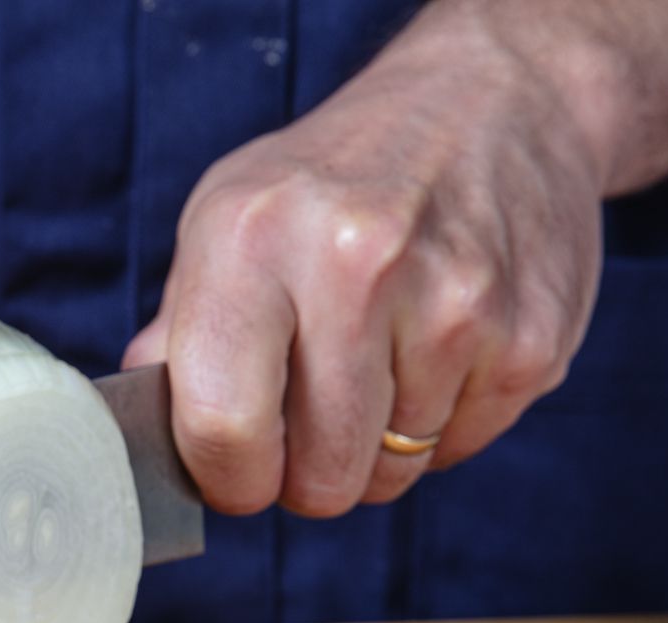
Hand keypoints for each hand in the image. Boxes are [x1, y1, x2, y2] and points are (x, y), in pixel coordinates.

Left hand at [123, 6, 605, 516]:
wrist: (491, 99)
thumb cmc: (331, 180)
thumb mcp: (224, 221)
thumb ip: (178, 334)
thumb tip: (141, 430)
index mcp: (250, 242)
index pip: (223, 428)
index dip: (226, 478)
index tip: (236, 471)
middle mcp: (353, 266)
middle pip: (319, 477)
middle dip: (305, 476)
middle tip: (308, 422)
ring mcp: (453, 303)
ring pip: (392, 475)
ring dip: (375, 449)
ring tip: (376, 365)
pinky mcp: (525, 338)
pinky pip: (459, 449)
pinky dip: (439, 425)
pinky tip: (433, 352)